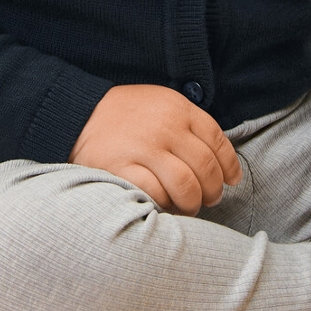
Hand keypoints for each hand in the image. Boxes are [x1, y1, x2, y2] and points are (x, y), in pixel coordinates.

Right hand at [69, 84, 241, 214]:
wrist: (79, 111)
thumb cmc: (126, 113)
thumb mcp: (162, 103)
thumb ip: (190, 125)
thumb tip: (220, 162)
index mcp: (179, 109)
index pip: (218, 141)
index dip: (229, 166)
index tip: (231, 181)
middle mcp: (166, 128)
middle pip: (206, 168)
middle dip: (213, 190)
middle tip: (210, 199)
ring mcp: (144, 149)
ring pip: (186, 186)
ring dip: (193, 203)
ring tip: (189, 206)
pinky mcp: (122, 168)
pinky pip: (156, 194)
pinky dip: (165, 205)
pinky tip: (165, 205)